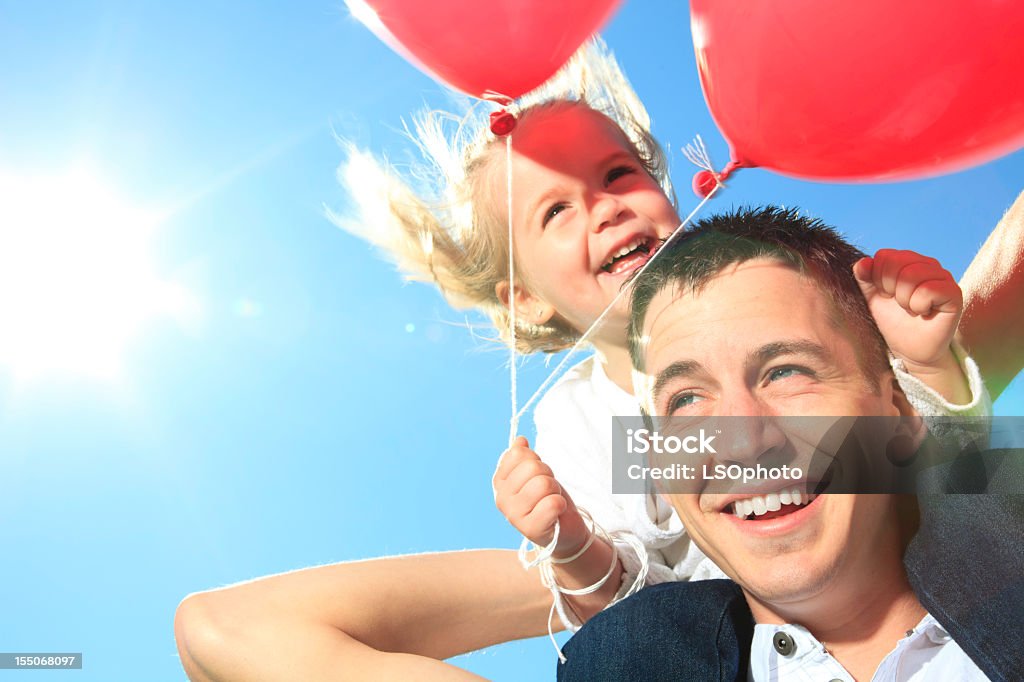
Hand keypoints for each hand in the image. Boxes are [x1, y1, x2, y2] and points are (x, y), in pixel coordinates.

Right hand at [492, 437, 589, 557]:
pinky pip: (552, 503)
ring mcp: (514, 515)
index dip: (536, 460)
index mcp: (499, 482)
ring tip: (551, 501)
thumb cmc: (547, 499)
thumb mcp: (535, 474)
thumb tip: (520, 440)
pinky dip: (560, 505)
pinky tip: (556, 513)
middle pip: (532, 467)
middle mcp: (501, 499)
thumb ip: (524, 457)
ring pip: (543, 483)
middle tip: (548, 491)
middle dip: (548, 475)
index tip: (537, 476)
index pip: (518, 454)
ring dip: (555, 490)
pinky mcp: (531, 529)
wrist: (563, 530)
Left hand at [853, 249, 962, 369]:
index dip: (878, 278)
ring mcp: (943, 276)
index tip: (886, 295)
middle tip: (900, 304)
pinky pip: (928, 289)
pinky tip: (924, 312)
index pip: (884, 255)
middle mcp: (928, 264)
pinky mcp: (954, 292)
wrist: (909, 349)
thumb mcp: (873, 298)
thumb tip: (862, 263)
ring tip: (911, 309)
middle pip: (897, 262)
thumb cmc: (893, 321)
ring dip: (904, 299)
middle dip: (890, 289)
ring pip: (912, 274)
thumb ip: (865, 278)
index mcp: (908, 261)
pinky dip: (918, 305)